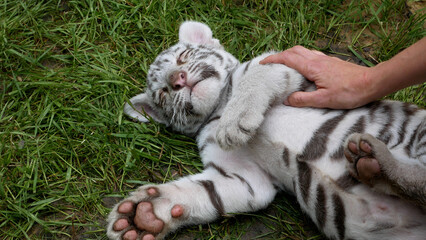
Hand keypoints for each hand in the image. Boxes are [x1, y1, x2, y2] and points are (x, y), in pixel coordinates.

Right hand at [260, 46, 374, 108]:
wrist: (372, 83)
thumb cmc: (349, 92)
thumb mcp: (324, 100)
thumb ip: (303, 100)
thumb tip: (287, 99)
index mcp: (312, 67)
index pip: (288, 59)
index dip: (273, 60)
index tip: (262, 64)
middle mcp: (317, 60)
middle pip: (294, 50)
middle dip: (280, 55)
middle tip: (271, 64)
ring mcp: (325, 59)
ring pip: (303, 51)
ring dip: (291, 55)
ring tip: (285, 65)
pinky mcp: (332, 62)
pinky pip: (312, 55)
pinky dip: (302, 57)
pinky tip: (304, 68)